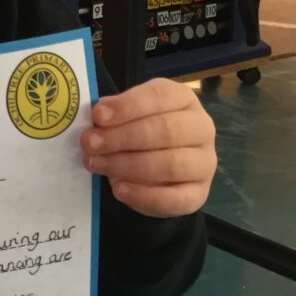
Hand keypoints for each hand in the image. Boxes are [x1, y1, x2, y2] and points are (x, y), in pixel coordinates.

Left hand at [81, 78, 215, 217]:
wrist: (157, 170)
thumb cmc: (139, 130)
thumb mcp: (126, 115)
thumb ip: (114, 112)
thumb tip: (99, 113)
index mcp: (183, 99)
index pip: (160, 96)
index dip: (127, 106)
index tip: (98, 116)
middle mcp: (201, 128)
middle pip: (166, 130)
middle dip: (122, 137)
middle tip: (90, 142)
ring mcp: (205, 163)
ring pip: (171, 164)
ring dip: (127, 165)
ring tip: (96, 164)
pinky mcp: (199, 194)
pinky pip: (176, 198)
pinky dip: (144, 195)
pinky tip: (119, 190)